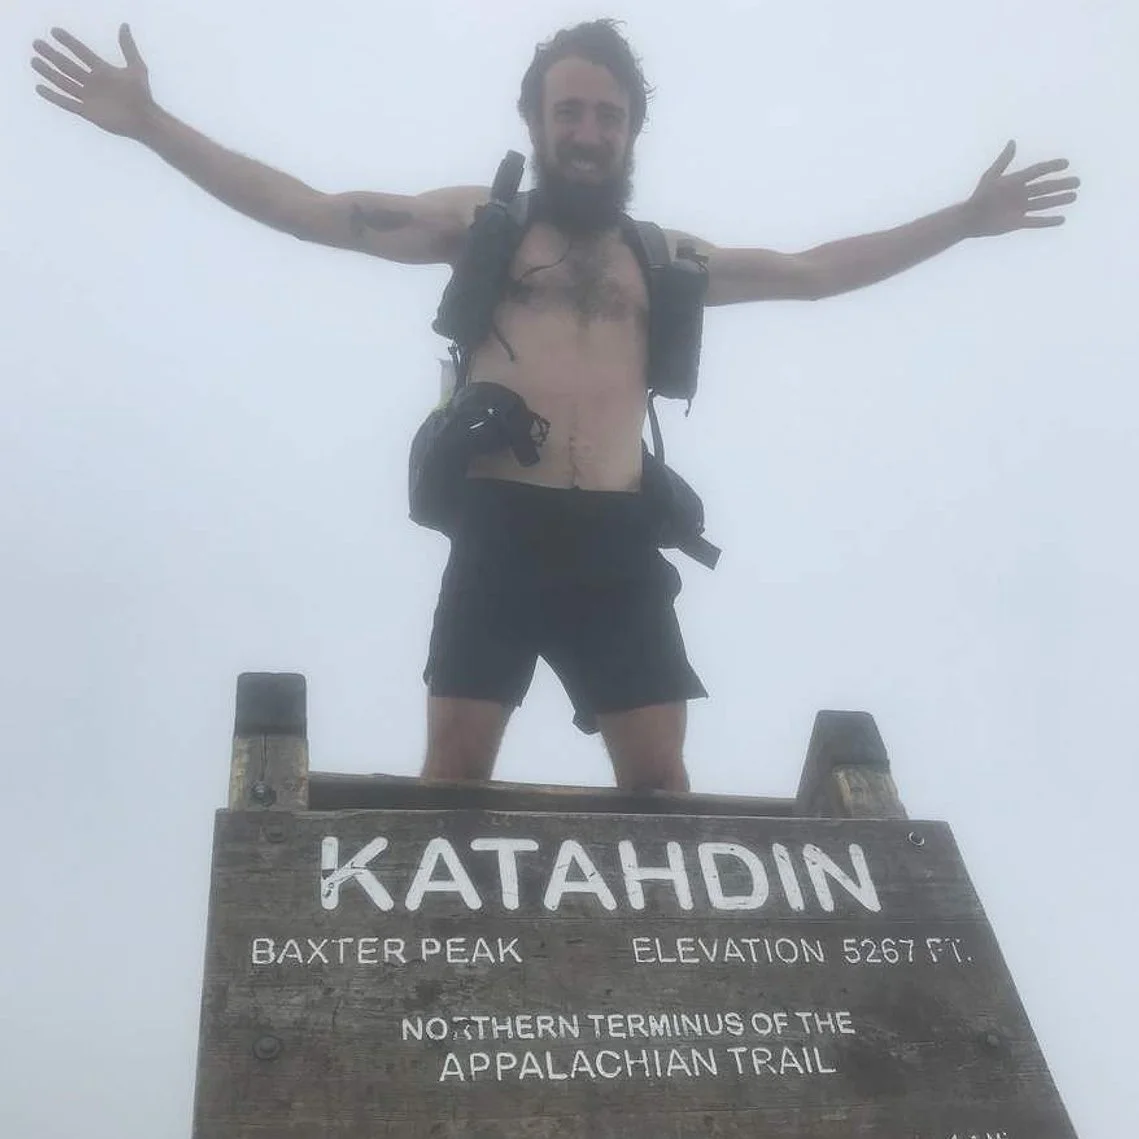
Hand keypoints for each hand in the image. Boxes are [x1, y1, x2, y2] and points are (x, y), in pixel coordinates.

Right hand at [31, 24, 154, 138]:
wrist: (144, 120)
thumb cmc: (142, 95)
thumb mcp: (136, 68)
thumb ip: (128, 47)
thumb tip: (124, 25)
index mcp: (102, 70)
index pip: (81, 52)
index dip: (68, 42)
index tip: (54, 31)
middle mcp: (92, 82)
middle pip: (67, 66)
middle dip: (52, 55)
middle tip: (37, 43)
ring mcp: (89, 97)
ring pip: (63, 82)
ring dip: (49, 72)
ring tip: (34, 61)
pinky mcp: (87, 112)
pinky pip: (67, 103)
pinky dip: (53, 96)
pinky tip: (40, 87)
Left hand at [963, 140, 1079, 237]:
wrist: (970, 218)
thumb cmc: (979, 196)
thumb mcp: (991, 176)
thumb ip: (1003, 160)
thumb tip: (1013, 142)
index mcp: (1016, 181)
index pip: (1038, 171)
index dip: (1051, 167)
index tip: (1065, 163)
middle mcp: (1021, 194)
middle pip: (1045, 188)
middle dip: (1061, 185)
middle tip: (1077, 181)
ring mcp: (1020, 208)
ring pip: (1044, 203)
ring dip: (1059, 200)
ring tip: (1074, 196)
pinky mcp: (1018, 222)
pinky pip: (1036, 221)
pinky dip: (1048, 221)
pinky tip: (1061, 220)